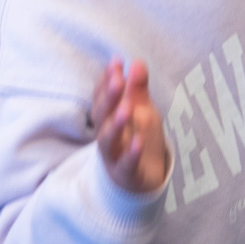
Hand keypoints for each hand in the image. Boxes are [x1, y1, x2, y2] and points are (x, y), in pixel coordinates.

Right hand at [91, 59, 168, 194]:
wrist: (139, 181)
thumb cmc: (137, 139)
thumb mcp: (140, 111)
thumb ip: (136, 89)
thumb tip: (135, 62)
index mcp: (109, 119)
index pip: (104, 98)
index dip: (108, 81)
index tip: (116, 62)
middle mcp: (108, 136)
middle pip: (103, 117)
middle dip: (110, 98)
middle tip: (119, 80)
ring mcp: (115, 156)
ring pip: (108, 141)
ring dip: (115, 125)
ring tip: (126, 109)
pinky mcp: (127, 174)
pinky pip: (126, 164)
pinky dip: (131, 154)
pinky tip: (138, 142)